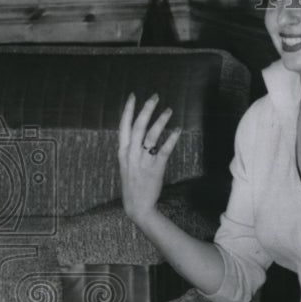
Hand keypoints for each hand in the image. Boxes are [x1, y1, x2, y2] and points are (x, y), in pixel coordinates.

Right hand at [117, 93, 181, 223]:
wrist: (137, 205)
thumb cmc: (133, 184)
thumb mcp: (126, 164)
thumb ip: (131, 149)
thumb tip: (139, 134)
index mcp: (122, 152)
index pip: (123, 126)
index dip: (128, 110)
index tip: (133, 96)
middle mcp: (131, 154)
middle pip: (138, 126)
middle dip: (146, 109)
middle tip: (155, 96)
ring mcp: (143, 161)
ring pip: (152, 135)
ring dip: (161, 120)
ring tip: (169, 110)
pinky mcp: (155, 169)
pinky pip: (164, 150)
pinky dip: (171, 138)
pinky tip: (177, 130)